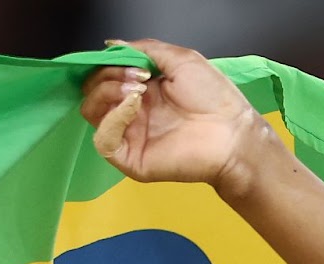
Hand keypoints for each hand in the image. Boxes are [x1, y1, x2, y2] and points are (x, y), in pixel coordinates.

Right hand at [79, 39, 261, 194]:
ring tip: (136, 90)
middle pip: (94, 91)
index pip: (105, 75)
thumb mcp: (180, 59)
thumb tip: (112, 45)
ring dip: (107, 92)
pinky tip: (132, 107)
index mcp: (143, 90)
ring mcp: (129, 135)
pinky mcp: (130, 158)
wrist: (231, 134)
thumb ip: (144, 49)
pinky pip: (103, 138)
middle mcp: (133, 112)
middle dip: (108, 75)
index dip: (108, 63)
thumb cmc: (214, 98)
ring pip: (92, 111)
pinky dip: (111, 117)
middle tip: (138, 76)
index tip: (127, 60)